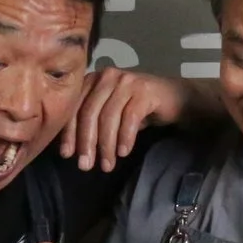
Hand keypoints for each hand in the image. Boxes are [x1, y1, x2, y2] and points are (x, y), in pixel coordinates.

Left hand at [61, 69, 200, 170]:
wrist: (174, 97)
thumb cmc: (138, 108)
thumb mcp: (110, 114)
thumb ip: (92, 123)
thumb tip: (72, 150)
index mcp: (92, 80)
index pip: (74, 107)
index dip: (69, 133)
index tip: (68, 155)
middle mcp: (106, 76)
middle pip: (90, 112)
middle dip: (87, 142)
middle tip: (86, 166)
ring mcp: (126, 81)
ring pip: (109, 117)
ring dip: (107, 145)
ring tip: (107, 165)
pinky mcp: (144, 90)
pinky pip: (130, 117)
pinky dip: (125, 137)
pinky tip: (124, 153)